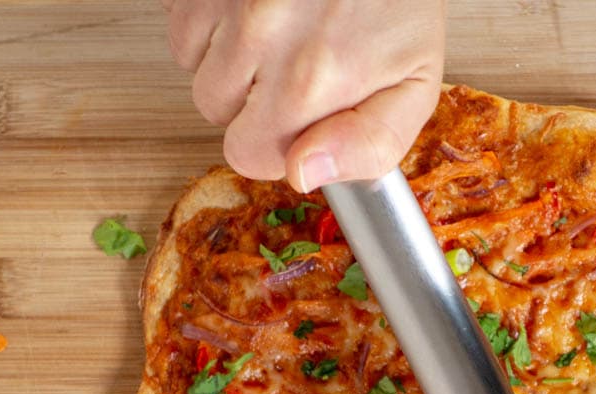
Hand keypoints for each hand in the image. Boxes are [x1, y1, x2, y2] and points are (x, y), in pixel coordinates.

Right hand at [163, 0, 445, 189]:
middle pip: (215, 110)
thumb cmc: (400, 5)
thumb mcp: (414, 87)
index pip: (247, 155)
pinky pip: (181, 15)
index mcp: (309, 82)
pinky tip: (257, 5)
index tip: (303, 114)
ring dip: (228, 55)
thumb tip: (303, 174)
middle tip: (298, 62)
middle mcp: (259, 35)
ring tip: (281, 29)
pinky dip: (212, 15)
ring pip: (193, 62)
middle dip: (250, 97)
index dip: (276, 141)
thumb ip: (368, 146)